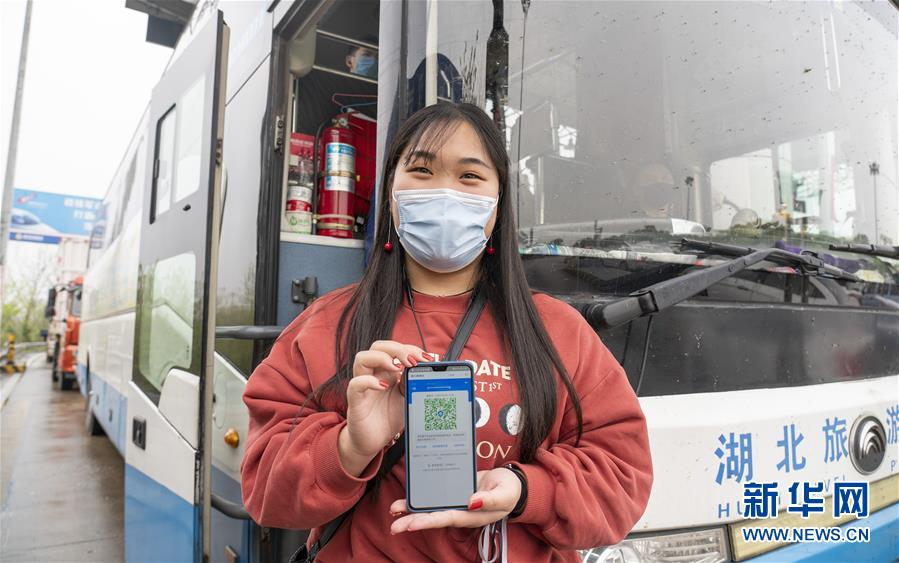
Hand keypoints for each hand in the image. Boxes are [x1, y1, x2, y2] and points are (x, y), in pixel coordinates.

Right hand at [338, 341, 429, 474]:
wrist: (373, 442)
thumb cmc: (389, 418)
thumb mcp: (408, 398)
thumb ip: (414, 382)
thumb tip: (429, 368)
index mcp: (387, 372)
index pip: (395, 349)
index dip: (411, 349)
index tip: (427, 358)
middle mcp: (374, 375)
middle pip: (378, 347)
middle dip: (397, 348)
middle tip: (413, 360)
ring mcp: (363, 386)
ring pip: (362, 358)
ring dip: (382, 358)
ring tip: (398, 368)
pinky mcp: (356, 401)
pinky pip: (355, 384)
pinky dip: (368, 381)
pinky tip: (383, 387)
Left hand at [388, 468, 521, 533]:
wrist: (510, 483)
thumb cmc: (509, 491)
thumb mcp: (504, 494)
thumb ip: (490, 500)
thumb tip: (471, 502)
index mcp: (471, 515)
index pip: (447, 519)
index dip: (429, 521)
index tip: (411, 524)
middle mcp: (460, 511)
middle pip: (433, 517)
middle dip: (413, 521)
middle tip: (393, 525)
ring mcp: (455, 501)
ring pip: (430, 507)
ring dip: (412, 509)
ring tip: (393, 509)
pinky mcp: (453, 491)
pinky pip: (435, 494)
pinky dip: (422, 494)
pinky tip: (408, 493)